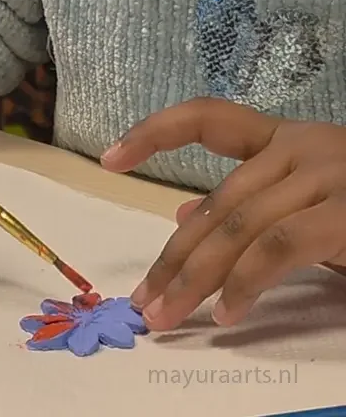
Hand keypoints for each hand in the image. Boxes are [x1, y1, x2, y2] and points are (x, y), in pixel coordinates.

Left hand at [101, 98, 345, 329]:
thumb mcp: (305, 204)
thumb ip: (250, 206)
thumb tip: (182, 210)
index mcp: (286, 139)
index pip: (207, 118)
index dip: (153, 132)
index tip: (109, 159)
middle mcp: (302, 146)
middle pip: (217, 201)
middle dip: (174, 256)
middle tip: (144, 299)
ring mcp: (329, 174)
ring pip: (238, 226)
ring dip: (194, 277)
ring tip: (167, 314)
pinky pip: (279, 249)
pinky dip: (246, 284)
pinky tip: (225, 314)